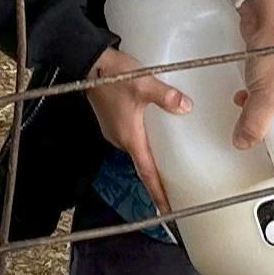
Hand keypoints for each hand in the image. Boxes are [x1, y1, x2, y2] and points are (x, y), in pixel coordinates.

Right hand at [83, 47, 194, 210]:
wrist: (88, 63)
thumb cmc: (112, 75)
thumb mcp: (142, 84)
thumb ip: (165, 96)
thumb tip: (186, 107)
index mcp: (129, 138)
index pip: (147, 173)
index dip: (158, 193)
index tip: (167, 212)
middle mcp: (120, 139)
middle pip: (143, 164)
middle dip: (158, 178)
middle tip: (177, 188)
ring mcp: (114, 130)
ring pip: (137, 150)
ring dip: (151, 158)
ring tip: (170, 163)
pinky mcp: (112, 120)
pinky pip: (132, 137)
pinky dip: (144, 142)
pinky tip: (156, 134)